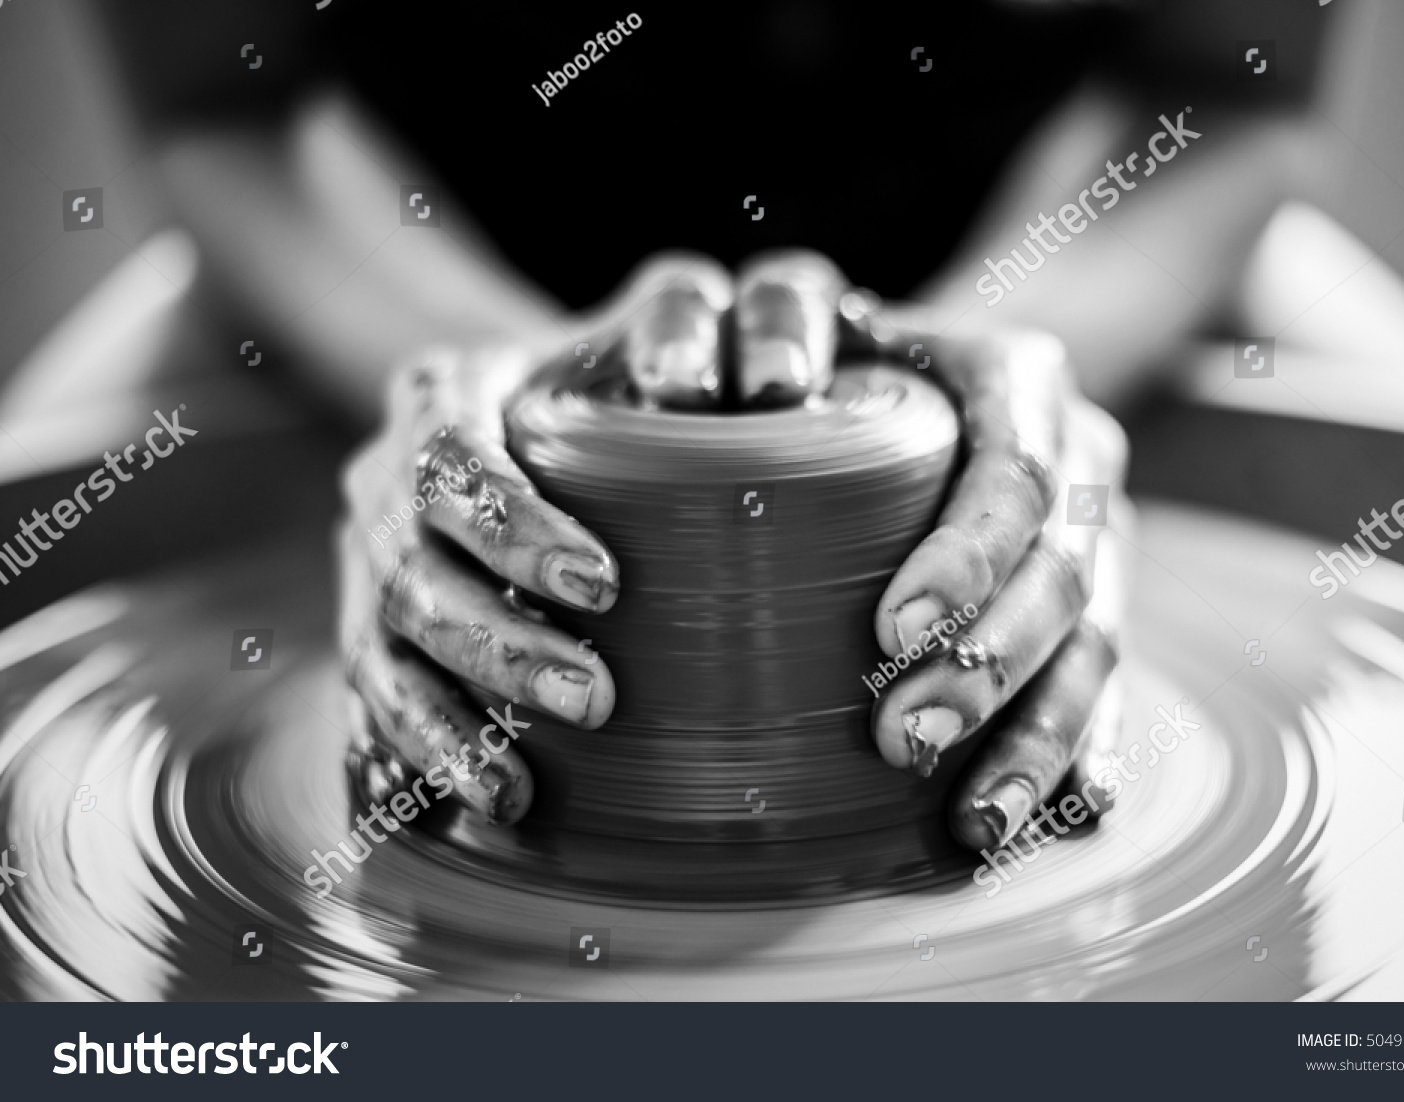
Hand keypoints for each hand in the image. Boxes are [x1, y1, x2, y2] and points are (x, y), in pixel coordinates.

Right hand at [337, 253, 742, 821]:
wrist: (518, 405)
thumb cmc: (599, 378)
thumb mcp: (631, 332)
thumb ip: (681, 327)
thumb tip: (779, 381)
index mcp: (439, 396)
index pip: (452, 458)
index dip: (514, 526)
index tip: (605, 583)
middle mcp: (381, 480)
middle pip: (413, 571)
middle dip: (499, 643)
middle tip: (595, 697)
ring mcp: (366, 561)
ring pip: (384, 648)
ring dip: (453, 721)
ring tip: (522, 786)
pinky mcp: (369, 629)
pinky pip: (375, 700)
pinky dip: (422, 754)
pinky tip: (480, 800)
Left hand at [846, 299, 1129, 852]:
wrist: (962, 365)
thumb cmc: (869, 355)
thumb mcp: (838, 326)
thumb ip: (791, 334)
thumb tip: (707, 396)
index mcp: (1022, 379)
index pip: (1013, 472)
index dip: (968, 555)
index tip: (892, 630)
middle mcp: (1081, 454)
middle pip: (1062, 573)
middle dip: (990, 667)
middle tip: (904, 739)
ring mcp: (1103, 534)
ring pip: (1097, 643)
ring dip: (1039, 738)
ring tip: (976, 821)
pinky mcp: (1104, 599)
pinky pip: (1114, 681)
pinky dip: (1091, 747)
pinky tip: (1073, 812)